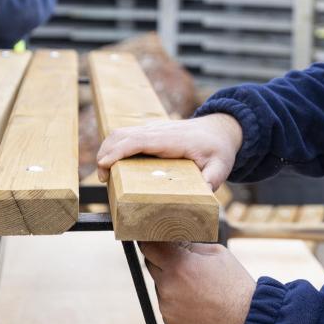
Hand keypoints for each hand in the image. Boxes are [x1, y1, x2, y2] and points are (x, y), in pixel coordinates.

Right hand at [96, 113, 242, 189]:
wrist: (220, 129)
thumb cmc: (218, 149)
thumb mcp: (220, 166)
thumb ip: (212, 179)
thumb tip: (201, 194)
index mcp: (171, 140)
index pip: (138, 141)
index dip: (118, 151)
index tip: (104, 164)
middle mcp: (158, 131)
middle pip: (122, 135)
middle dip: (105, 153)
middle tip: (102, 178)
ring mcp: (152, 130)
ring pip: (121, 133)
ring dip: (106, 150)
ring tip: (104, 174)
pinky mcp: (150, 133)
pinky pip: (126, 136)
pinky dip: (114, 147)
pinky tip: (112, 164)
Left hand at [140, 241, 255, 323]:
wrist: (246, 320)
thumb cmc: (234, 283)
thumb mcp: (216, 252)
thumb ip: (189, 244)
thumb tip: (171, 238)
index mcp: (178, 265)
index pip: (148, 246)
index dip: (151, 240)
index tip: (156, 238)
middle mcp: (167, 286)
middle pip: (151, 264)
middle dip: (162, 259)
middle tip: (183, 261)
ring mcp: (166, 306)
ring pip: (159, 284)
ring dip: (170, 280)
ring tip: (195, 285)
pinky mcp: (169, 321)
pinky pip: (166, 303)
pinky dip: (175, 299)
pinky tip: (195, 300)